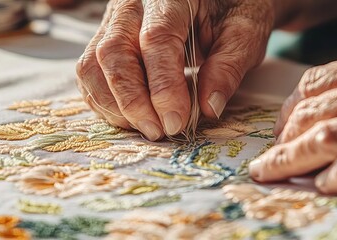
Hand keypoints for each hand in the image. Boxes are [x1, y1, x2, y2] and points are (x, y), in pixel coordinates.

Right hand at [76, 0, 273, 139]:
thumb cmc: (232, 10)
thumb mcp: (245, 31)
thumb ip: (229, 66)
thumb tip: (209, 107)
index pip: (156, 40)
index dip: (163, 86)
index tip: (176, 121)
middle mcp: (132, 5)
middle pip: (114, 52)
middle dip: (133, 100)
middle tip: (160, 131)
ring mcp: (113, 21)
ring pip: (93, 64)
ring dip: (115, 105)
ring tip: (148, 128)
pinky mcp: (105, 39)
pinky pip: (91, 73)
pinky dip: (106, 101)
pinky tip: (133, 118)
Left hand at [249, 42, 336, 198]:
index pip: (315, 83)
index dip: (289, 110)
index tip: (281, 130)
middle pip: (311, 112)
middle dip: (282, 139)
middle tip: (269, 161)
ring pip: (324, 136)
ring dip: (290, 159)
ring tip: (271, 175)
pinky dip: (334, 176)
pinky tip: (323, 186)